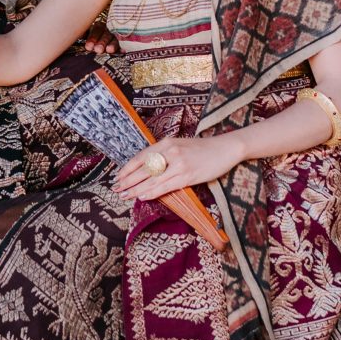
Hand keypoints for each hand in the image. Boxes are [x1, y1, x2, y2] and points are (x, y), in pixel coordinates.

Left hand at [113, 134, 240, 203]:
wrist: (224, 149)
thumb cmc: (202, 149)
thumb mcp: (179, 146)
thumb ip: (164, 155)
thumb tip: (147, 169)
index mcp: (166, 143)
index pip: (141, 157)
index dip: (127, 168)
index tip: (118, 177)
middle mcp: (170, 152)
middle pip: (143, 169)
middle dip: (128, 180)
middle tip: (116, 189)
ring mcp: (179, 164)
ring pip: (152, 179)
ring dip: (136, 189)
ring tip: (125, 195)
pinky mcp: (188, 175)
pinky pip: (165, 186)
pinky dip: (152, 192)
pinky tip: (142, 196)